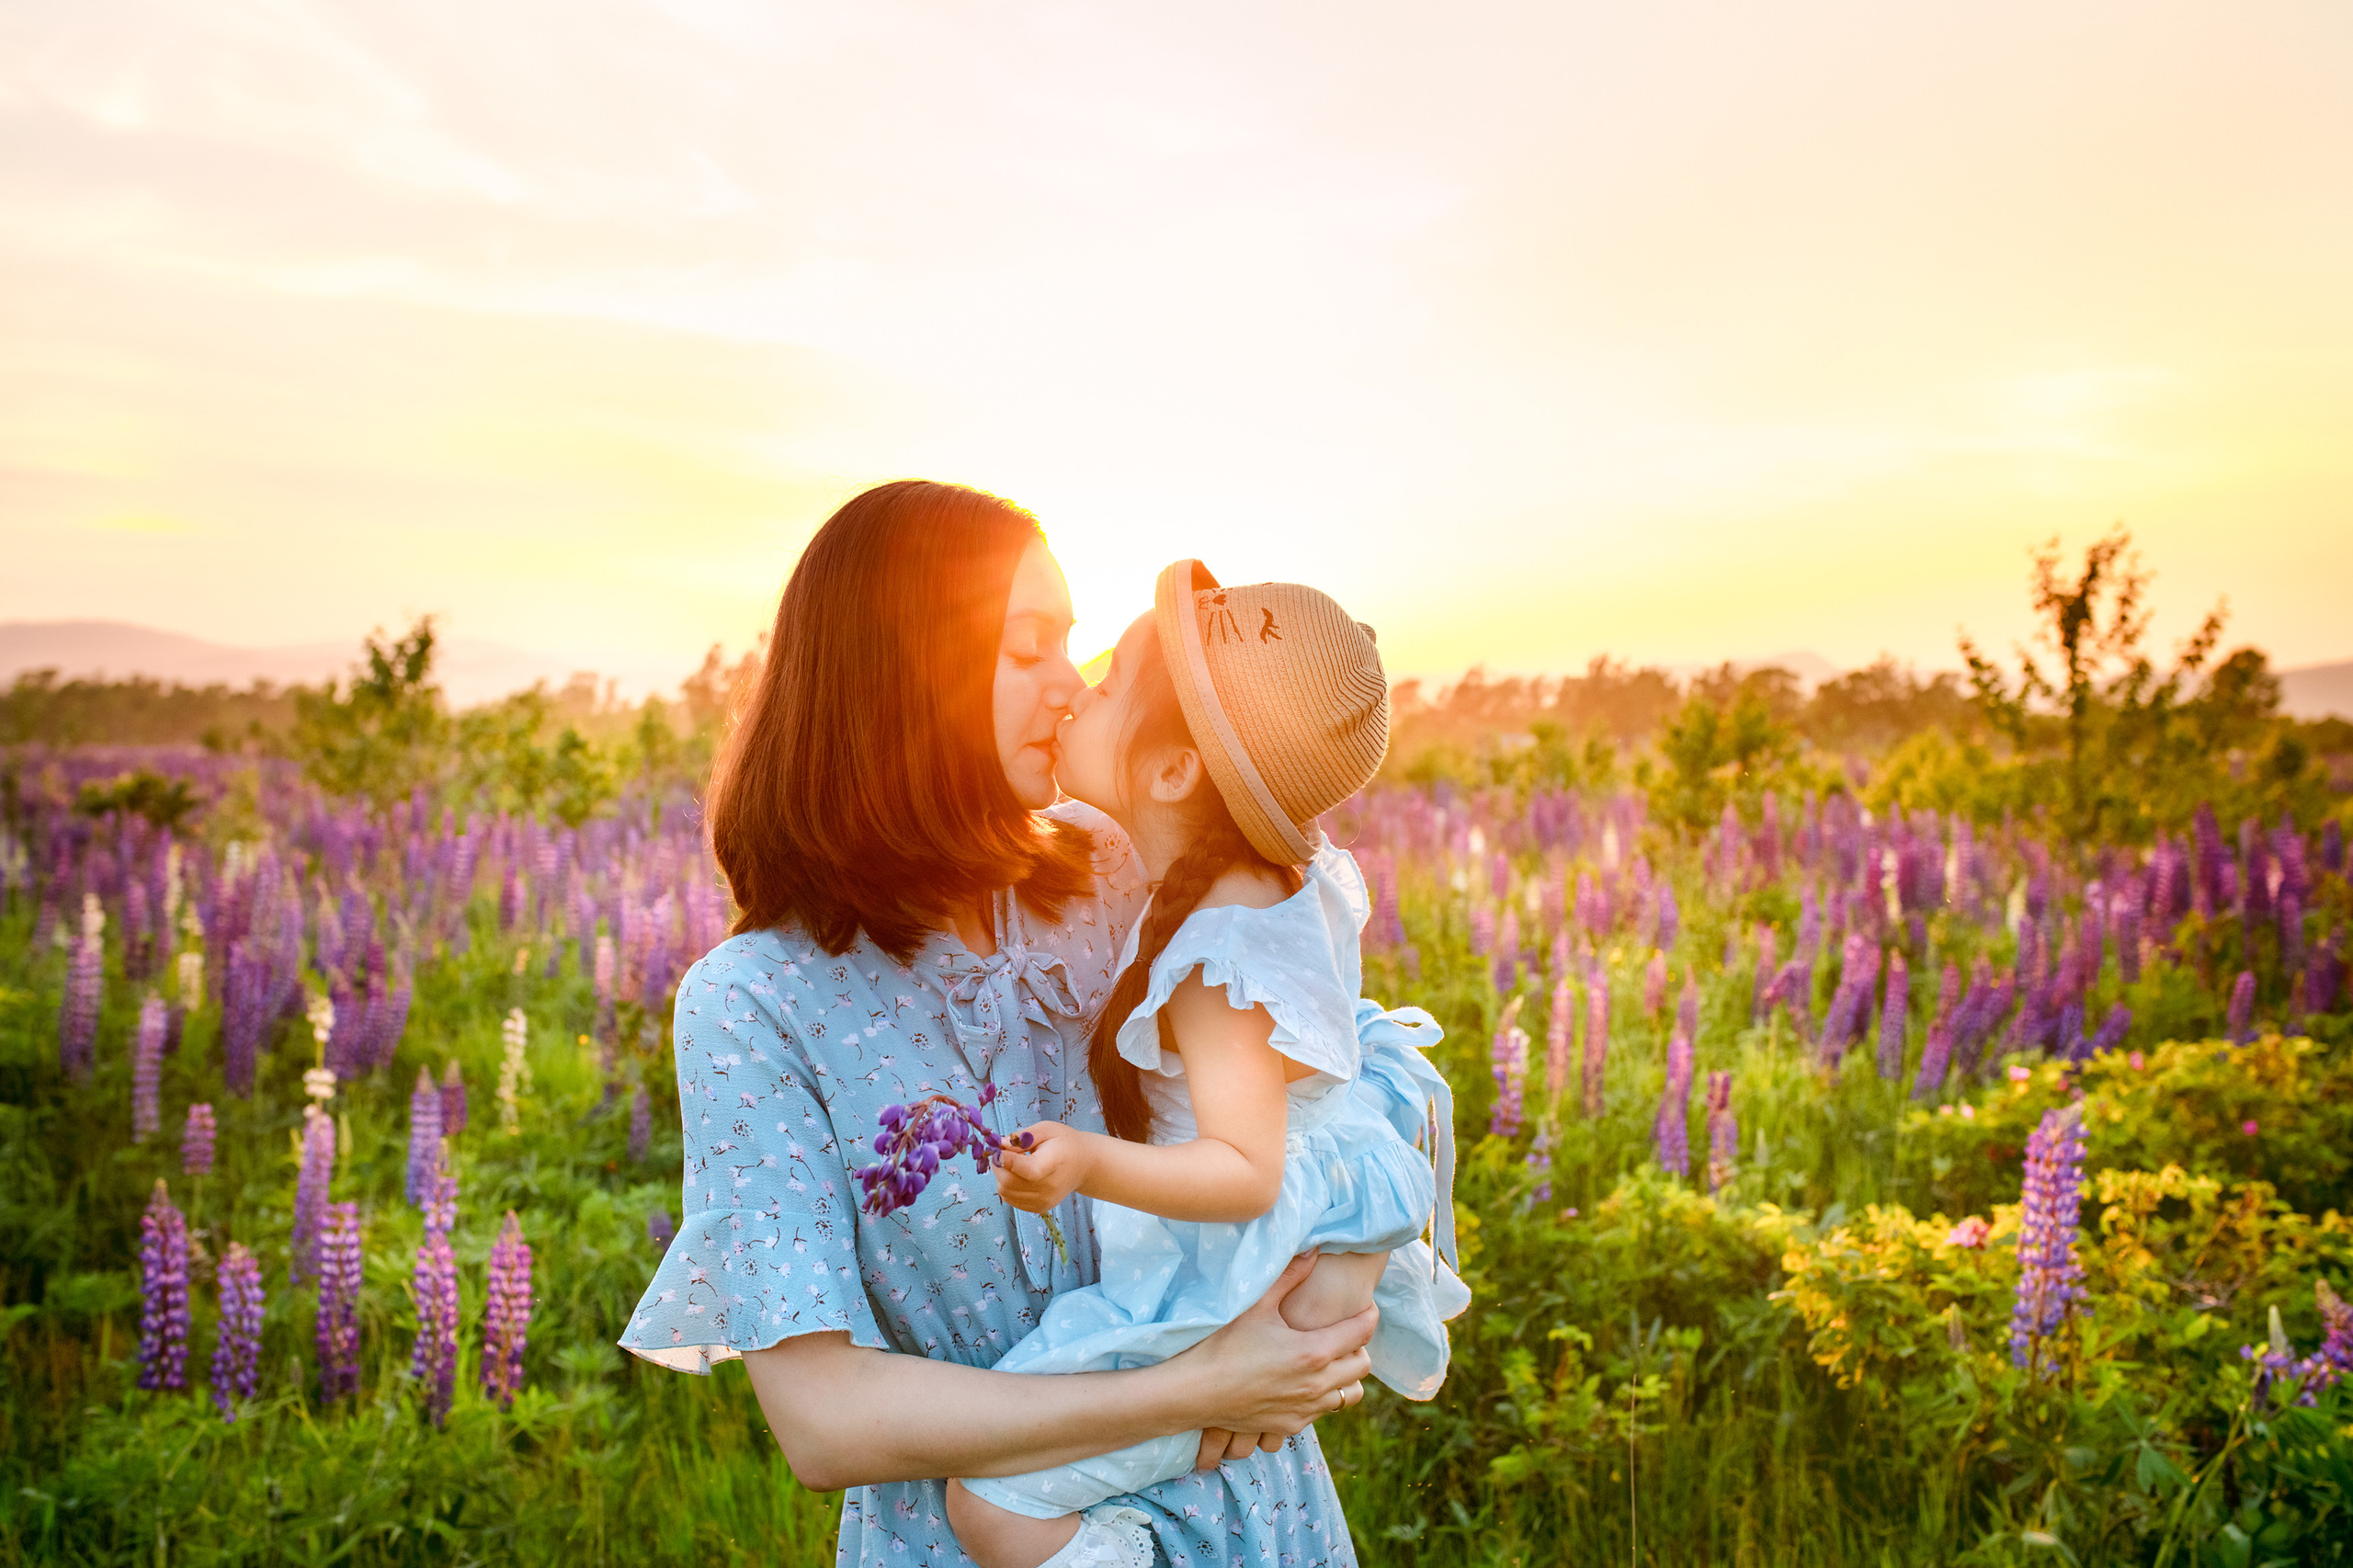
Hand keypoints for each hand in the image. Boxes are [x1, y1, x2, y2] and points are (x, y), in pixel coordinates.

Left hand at [994, 1122, 1093, 1213]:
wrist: (1083, 1165)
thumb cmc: (1064, 1143)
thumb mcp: (1046, 1129)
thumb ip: (1022, 1137)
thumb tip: (999, 1145)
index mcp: (1054, 1163)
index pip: (1029, 1170)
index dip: (1008, 1161)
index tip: (998, 1150)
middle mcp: (1050, 1187)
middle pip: (1010, 1183)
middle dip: (998, 1166)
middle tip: (1001, 1153)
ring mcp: (1044, 1201)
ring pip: (1005, 1192)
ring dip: (1001, 1176)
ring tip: (1012, 1164)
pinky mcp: (1039, 1208)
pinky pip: (1010, 1200)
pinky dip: (1007, 1187)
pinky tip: (1017, 1175)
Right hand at [1180, 1255, 1374, 1438]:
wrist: (1194, 1393)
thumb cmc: (1222, 1344)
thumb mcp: (1257, 1305)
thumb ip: (1289, 1276)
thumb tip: (1314, 1250)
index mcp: (1312, 1353)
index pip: (1361, 1333)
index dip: (1369, 1315)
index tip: (1367, 1306)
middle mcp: (1316, 1385)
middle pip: (1363, 1366)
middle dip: (1359, 1346)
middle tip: (1343, 1332)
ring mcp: (1305, 1410)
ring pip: (1349, 1394)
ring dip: (1345, 1375)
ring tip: (1326, 1359)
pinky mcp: (1291, 1426)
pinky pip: (1323, 1410)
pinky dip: (1323, 1395)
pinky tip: (1301, 1380)